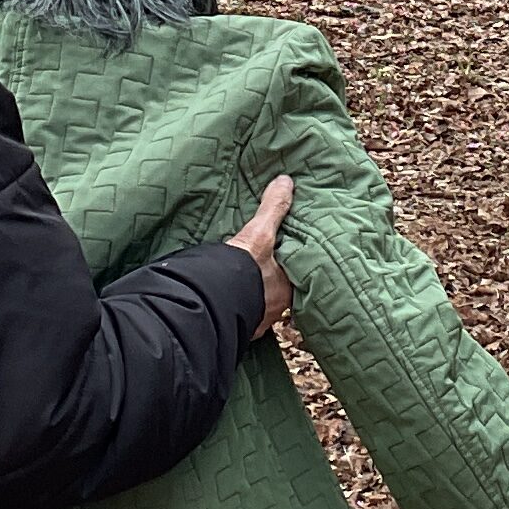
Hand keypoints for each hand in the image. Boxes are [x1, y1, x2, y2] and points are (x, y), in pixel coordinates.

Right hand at [223, 175, 295, 336]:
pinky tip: (232, 297)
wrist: (208, 304)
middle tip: (268, 266)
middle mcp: (276, 308)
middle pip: (280, 290)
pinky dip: (239, 305)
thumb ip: (273, 208)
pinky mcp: (236, 327)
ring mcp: (256, 320)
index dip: (296, 264)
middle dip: (274, 280)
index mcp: (288, 288)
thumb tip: (286, 181)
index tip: (291, 254)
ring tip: (250, 280)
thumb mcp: (259, 233)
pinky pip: (242, 314)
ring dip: (256, 294)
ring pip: (261, 304)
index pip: (299, 274)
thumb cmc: (242, 272)